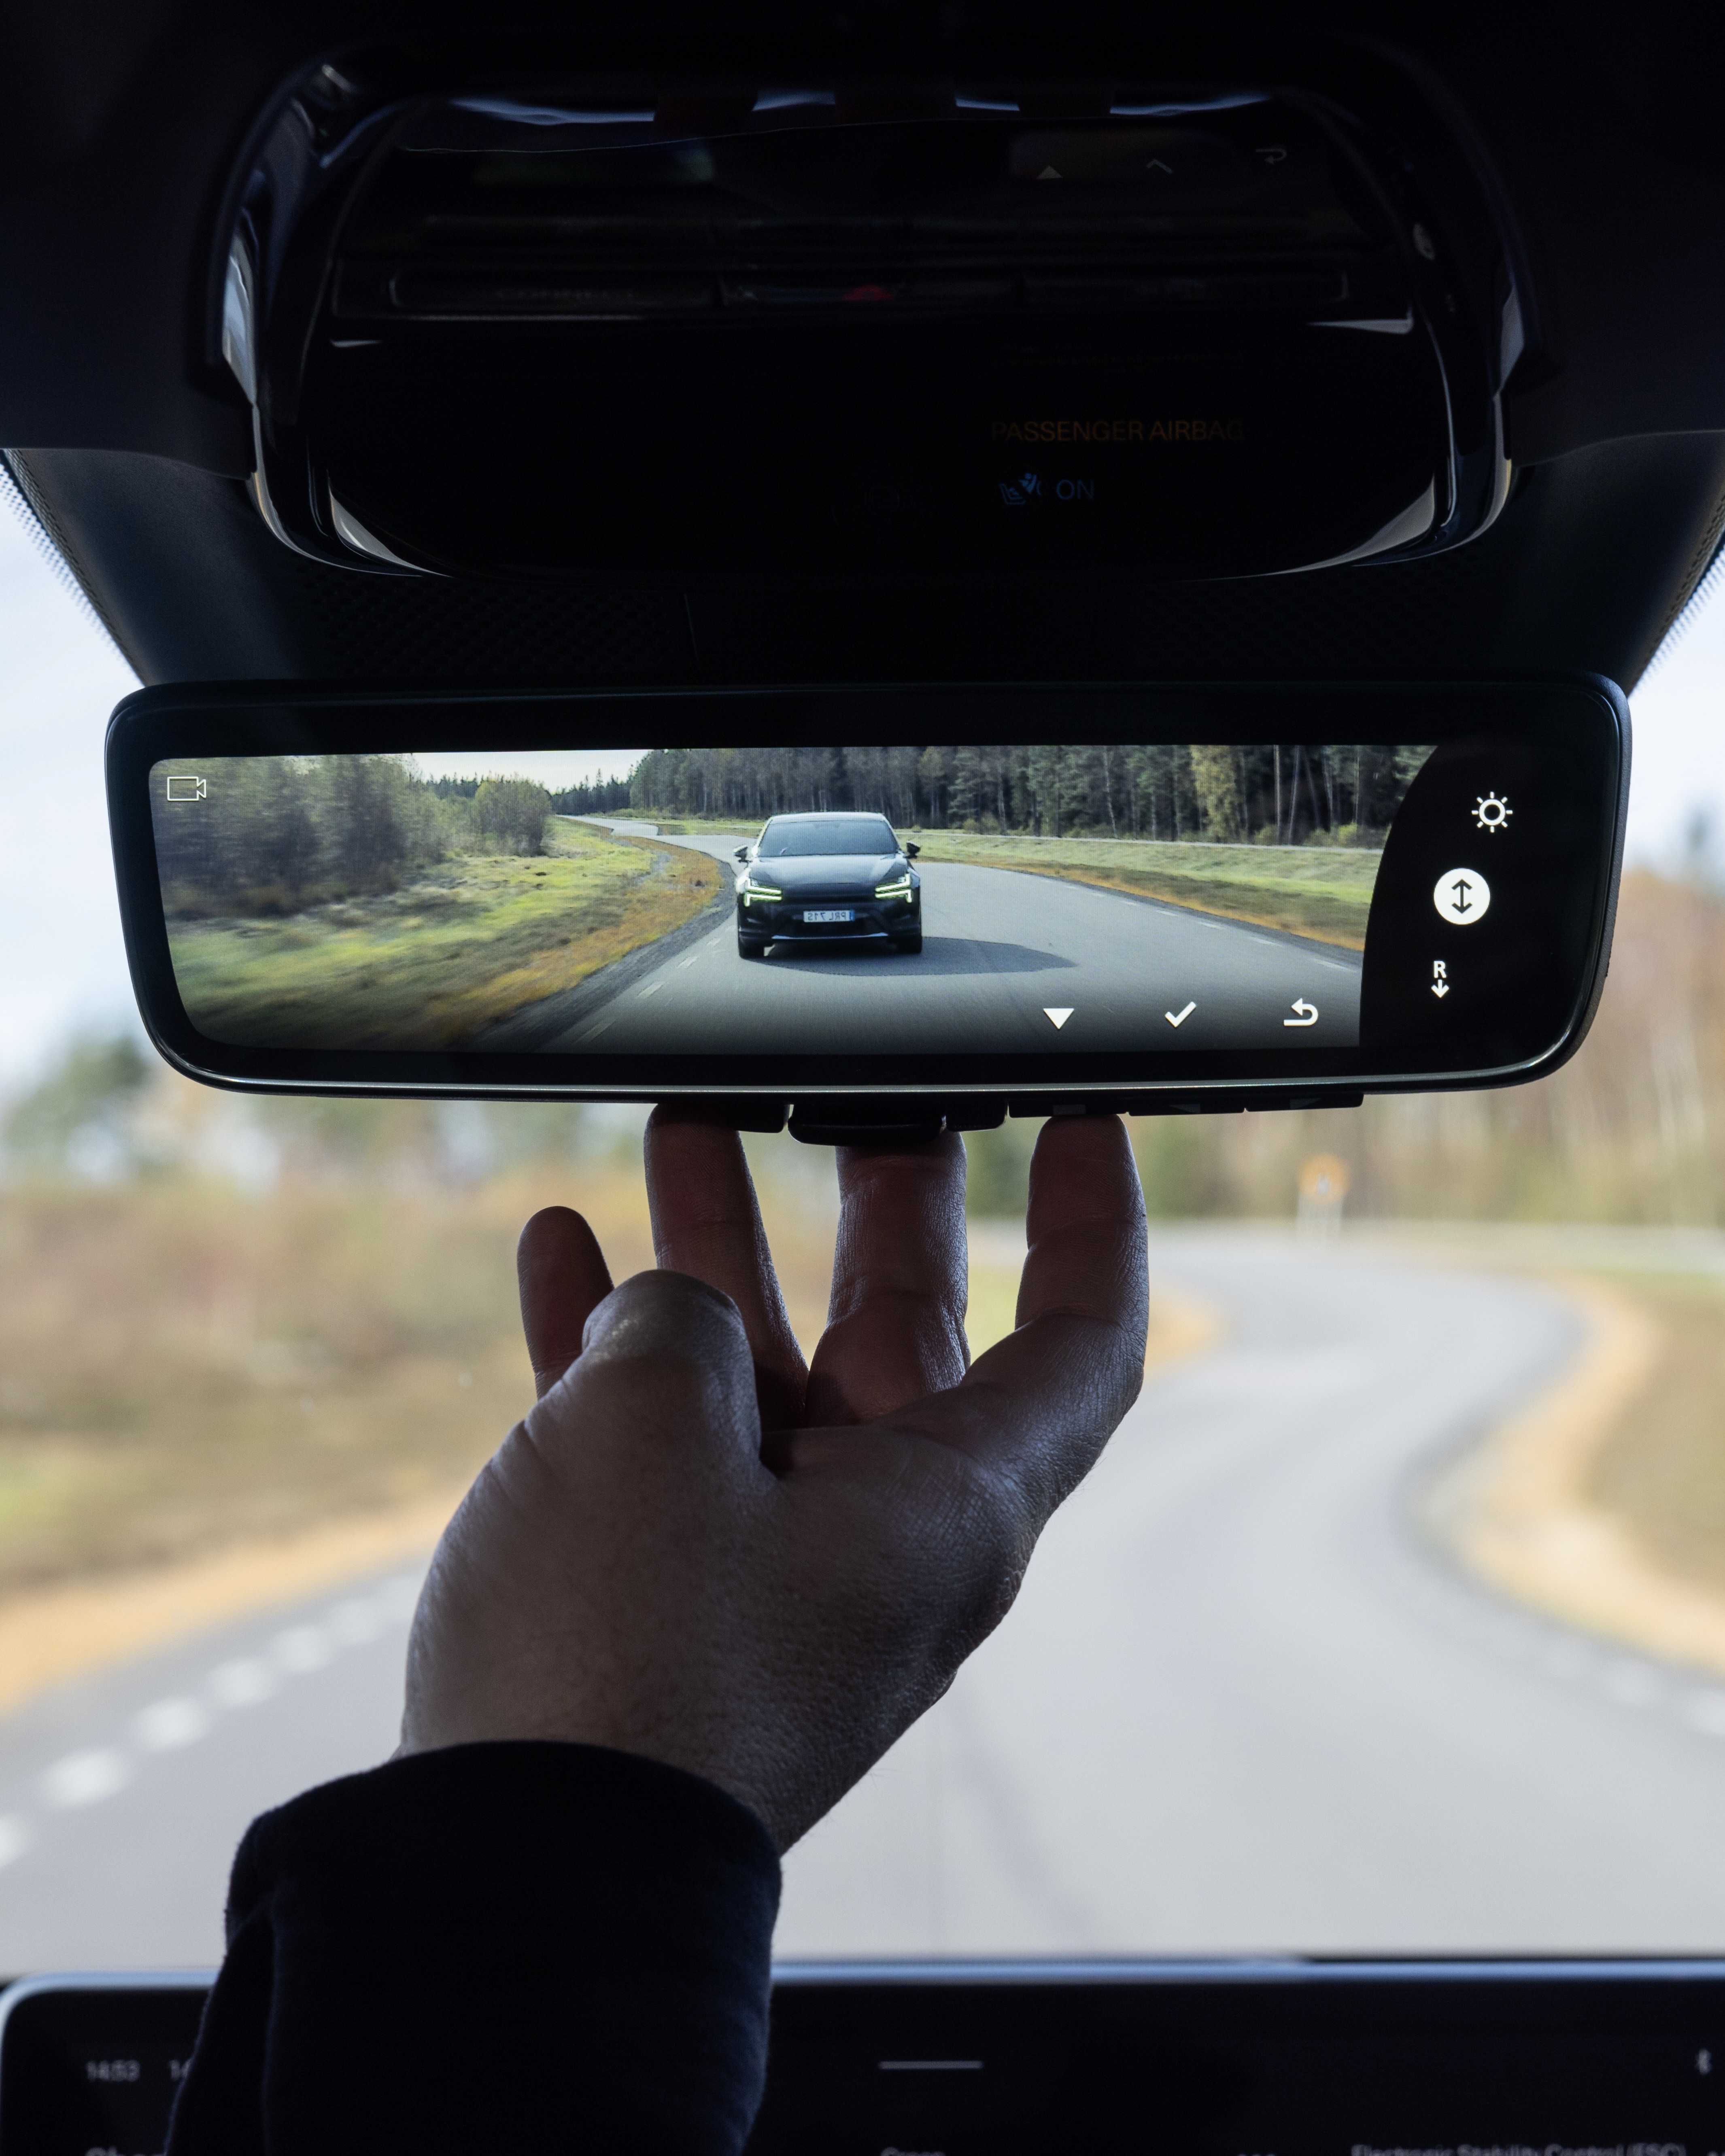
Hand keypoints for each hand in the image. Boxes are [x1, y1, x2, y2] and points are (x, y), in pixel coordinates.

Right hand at [399, 1112, 1147, 1850]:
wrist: (507, 1877)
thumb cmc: (616, 1660)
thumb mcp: (650, 1428)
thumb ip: (676, 1327)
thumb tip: (663, 1312)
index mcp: (943, 1506)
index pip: (1078, 1343)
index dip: (1092, 1225)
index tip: (1082, 1126)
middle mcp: (877, 1534)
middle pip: (905, 1332)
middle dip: (874, 1203)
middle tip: (853, 1096)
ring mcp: (768, 1564)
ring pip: (765, 1370)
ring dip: (719, 1252)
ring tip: (681, 1130)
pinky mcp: (665, 1596)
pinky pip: (661, 1437)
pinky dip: (616, 1345)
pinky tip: (563, 1253)